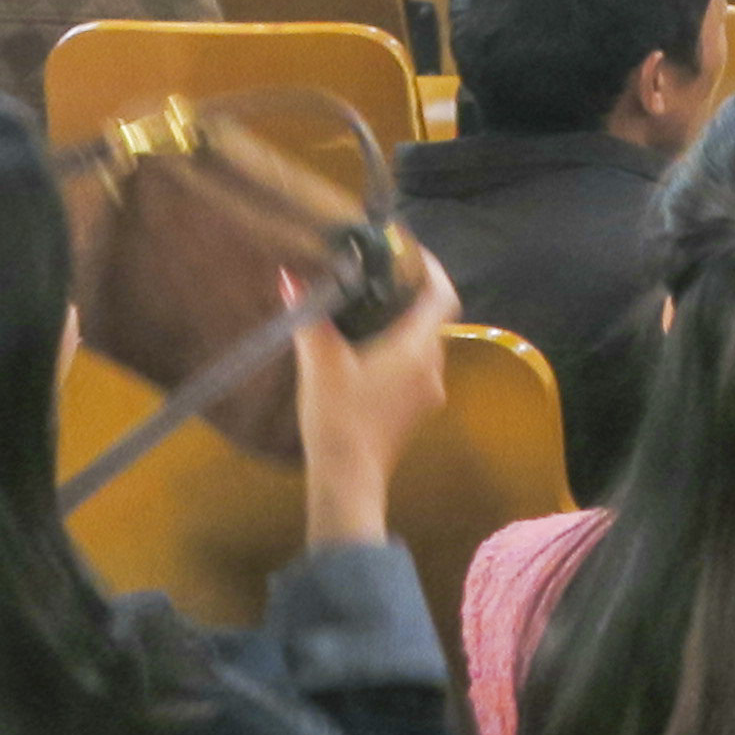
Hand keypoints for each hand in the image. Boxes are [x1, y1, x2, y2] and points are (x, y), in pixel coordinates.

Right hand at [291, 243, 458, 549]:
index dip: (432, 271)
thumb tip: (291, 278)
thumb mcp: (320, 364)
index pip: (442, 296)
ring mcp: (429, 393)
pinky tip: (367, 359)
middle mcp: (434, 366)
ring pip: (423, 348)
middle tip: (378, 284)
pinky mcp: (417, 413)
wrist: (349, 479)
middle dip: (410, 300)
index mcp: (418, 348)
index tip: (409, 255)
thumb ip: (310, 318)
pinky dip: (399, 357)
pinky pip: (415, 372)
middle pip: (432, 321)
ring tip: (368, 318)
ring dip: (403, 331)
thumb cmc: (339, 416)